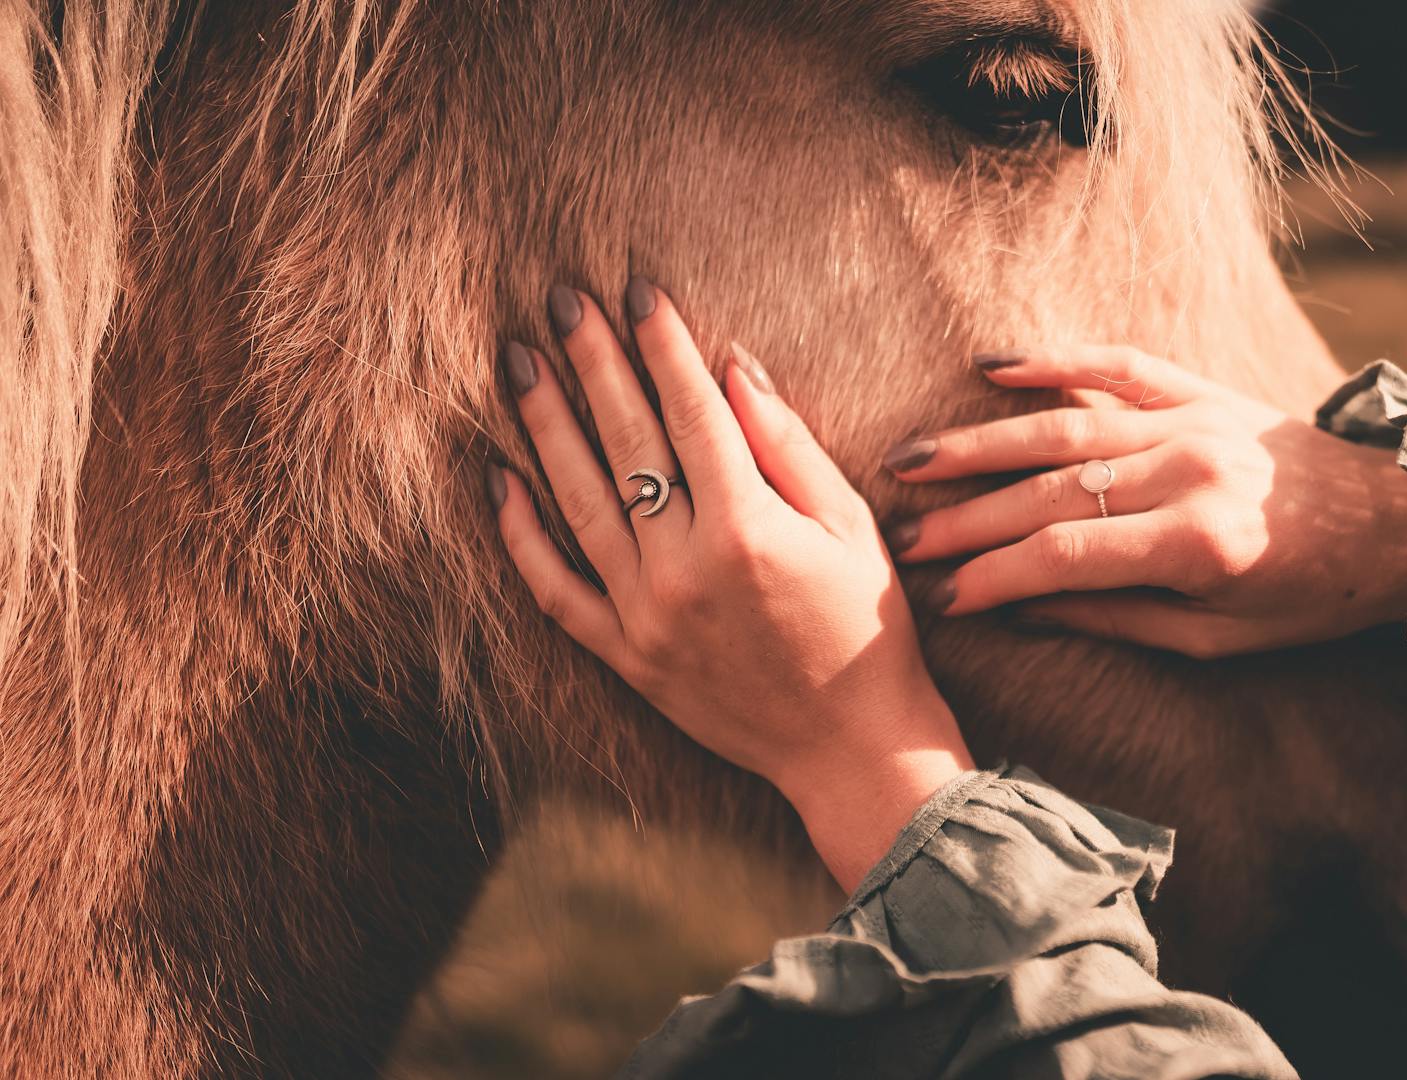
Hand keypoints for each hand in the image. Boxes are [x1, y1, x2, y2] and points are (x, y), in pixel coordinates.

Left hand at [489, 280, 971, 890]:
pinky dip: (522, 536)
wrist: (852, 746)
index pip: (690, 411)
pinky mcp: (627, 657)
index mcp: (748, 527)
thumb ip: (786, 446)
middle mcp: (685, 566)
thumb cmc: (867, 628)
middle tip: (561, 302)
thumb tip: (733, 369)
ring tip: (520, 363)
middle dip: (593, 362)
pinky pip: (556, 590)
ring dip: (544, 426)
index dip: (663, 345)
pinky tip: (497, 480)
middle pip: (625, 441)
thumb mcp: (849, 526)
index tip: (638, 291)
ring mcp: (646, 615)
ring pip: (578, 502)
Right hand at [882, 345, 1406, 657]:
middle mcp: (1190, 470)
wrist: (1396, 524)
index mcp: (1199, 543)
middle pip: (1052, 489)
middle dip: (967, 517)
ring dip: (981, 442)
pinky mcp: (1201, 389)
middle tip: (900, 538)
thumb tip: (1020, 607)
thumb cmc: (1307, 598)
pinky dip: (1054, 361)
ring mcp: (1194, 420)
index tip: (942, 597)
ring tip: (913, 459)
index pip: (1067, 555)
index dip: (996, 576)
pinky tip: (991, 366)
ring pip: (1066, 423)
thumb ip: (1117, 617)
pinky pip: (1118, 364)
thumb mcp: (1218, 638)